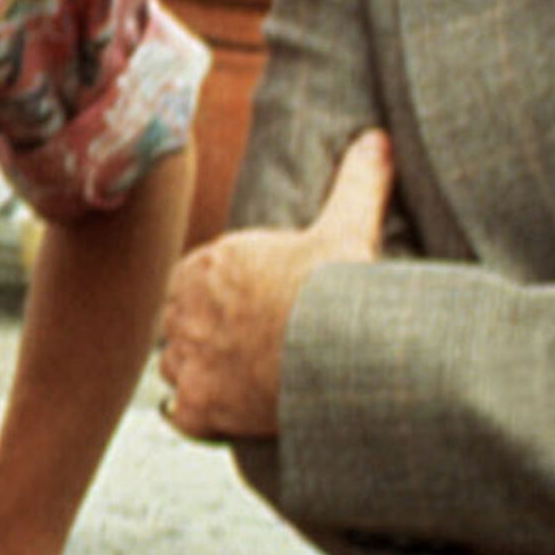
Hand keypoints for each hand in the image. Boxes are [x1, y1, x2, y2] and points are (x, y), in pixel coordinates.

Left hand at [157, 131, 392, 441]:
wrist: (340, 357)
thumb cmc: (337, 292)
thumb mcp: (348, 228)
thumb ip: (357, 182)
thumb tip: (379, 140)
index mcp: (210, 266)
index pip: (192, 278)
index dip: (216, 293)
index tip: (243, 305)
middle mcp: (187, 311)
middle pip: (181, 322)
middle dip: (205, 331)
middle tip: (243, 344)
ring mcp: (189, 361)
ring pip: (175, 365)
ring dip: (197, 371)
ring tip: (235, 377)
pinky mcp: (197, 409)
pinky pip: (179, 412)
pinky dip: (195, 414)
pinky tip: (219, 412)